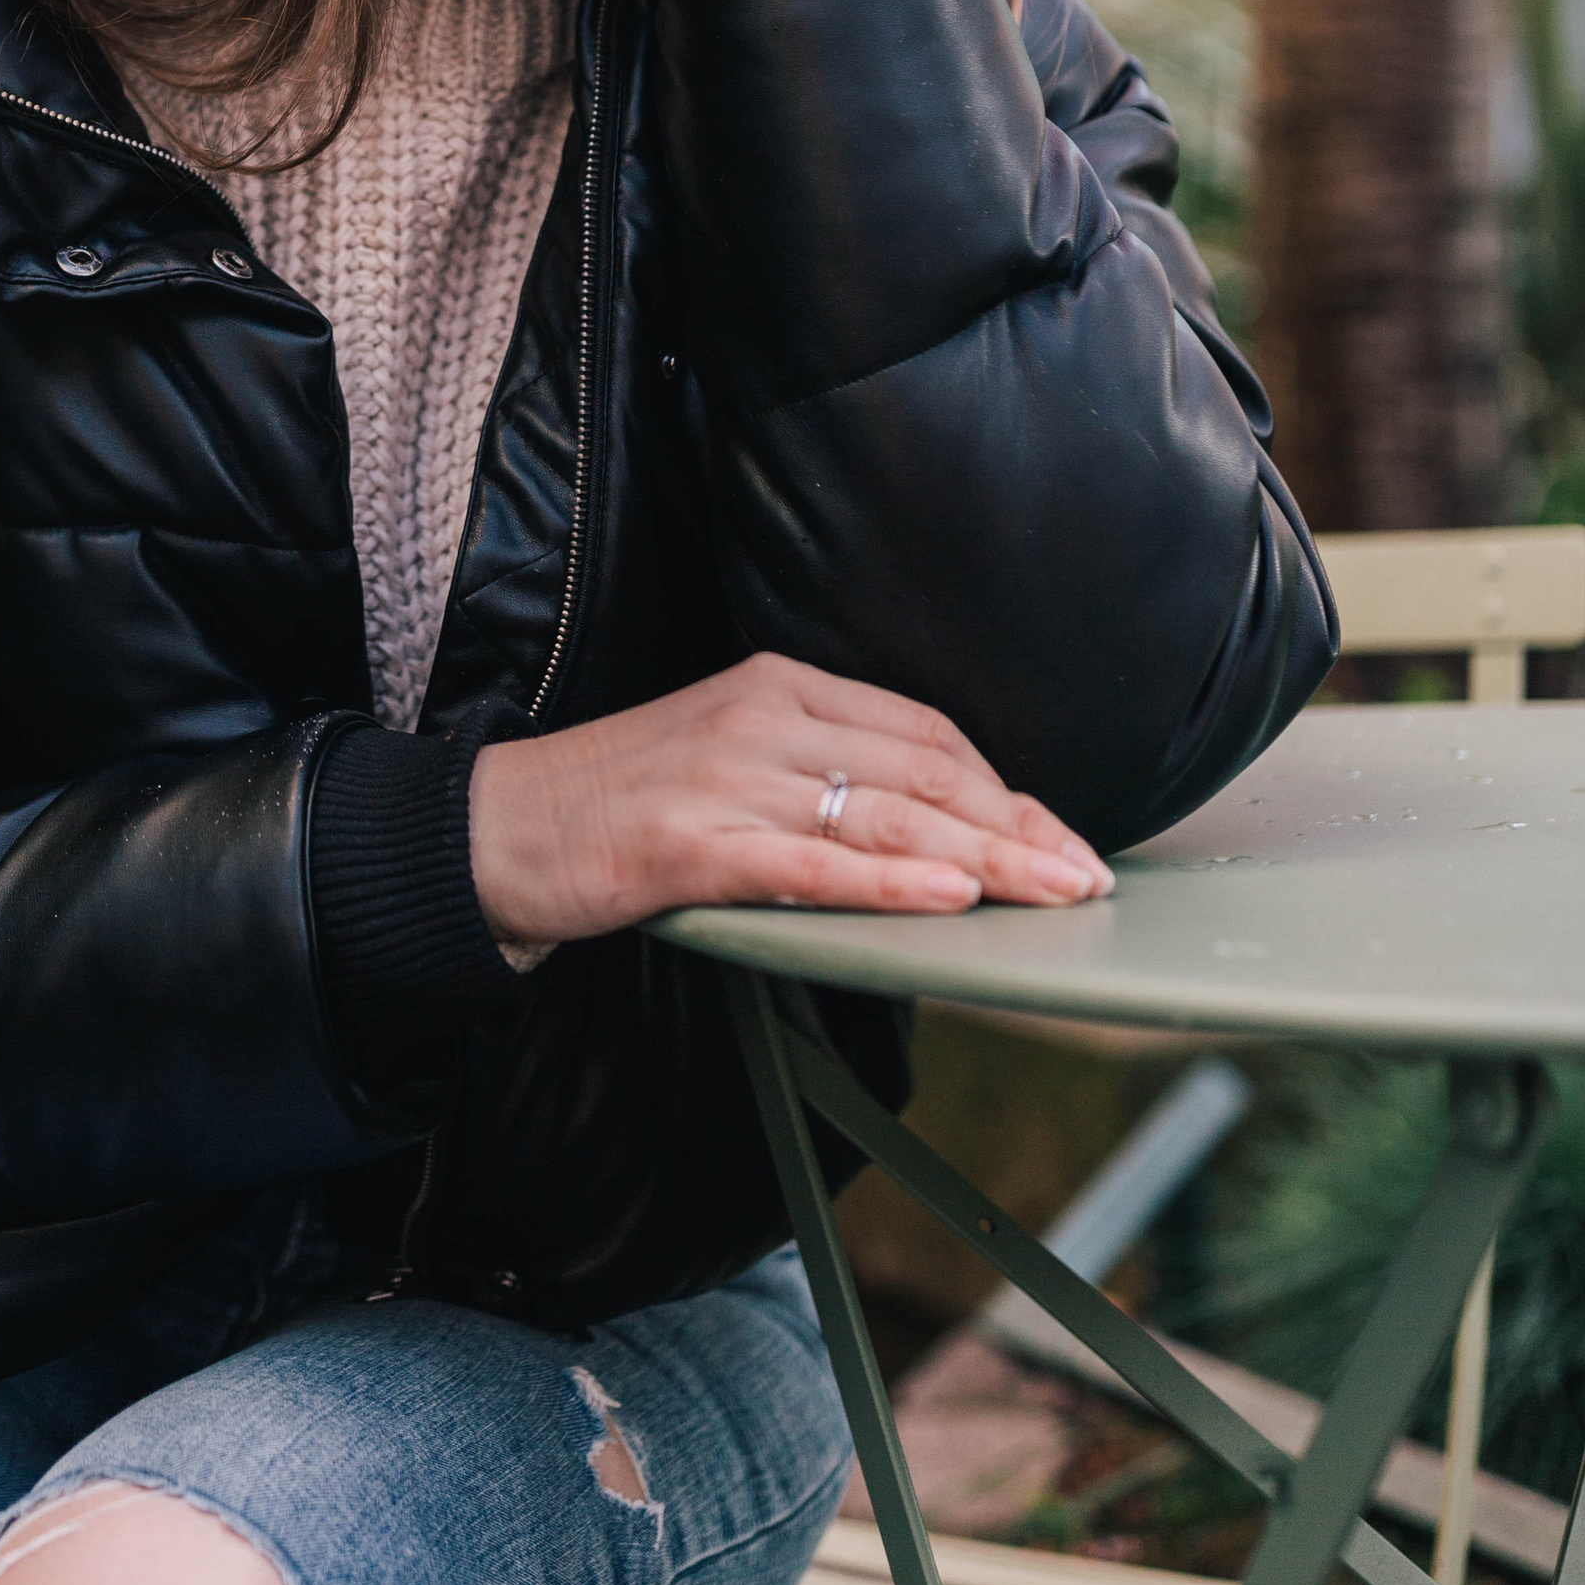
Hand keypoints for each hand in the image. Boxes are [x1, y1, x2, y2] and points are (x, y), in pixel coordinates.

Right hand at [467, 651, 1112, 948]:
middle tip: (1089, 876)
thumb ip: (817, 774)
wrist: (496, 830)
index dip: (1005, 787)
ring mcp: (724, 776)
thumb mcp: (727, 758)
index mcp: (775, 683)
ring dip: (986, 860)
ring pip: (885, 818)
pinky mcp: (689, 842)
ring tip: (1053, 892)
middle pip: (923, 772)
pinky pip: (810, 864)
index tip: (1063, 836)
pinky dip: (889, 884)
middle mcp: (759, 716)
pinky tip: (947, 900)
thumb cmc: (617, 804)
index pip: (922, 730)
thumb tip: (930, 828)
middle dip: (1020, 827)